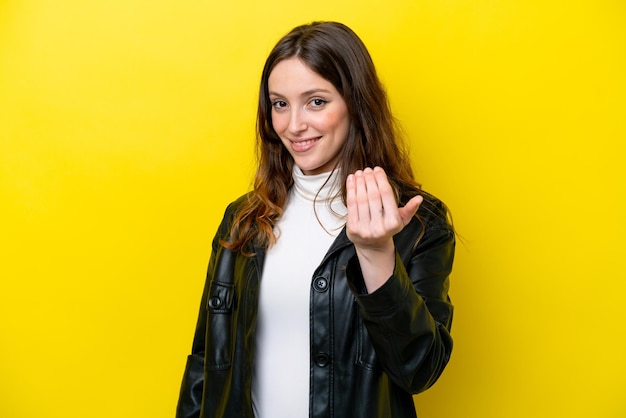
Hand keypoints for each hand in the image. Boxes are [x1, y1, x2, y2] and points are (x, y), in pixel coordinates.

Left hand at [346, 167, 422, 291]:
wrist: (372, 246)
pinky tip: (352, 180)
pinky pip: (351, 205)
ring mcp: (365, 228)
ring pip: (361, 199)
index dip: (381, 180)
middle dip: (370, 179)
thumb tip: (419, 198)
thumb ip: (410, 209)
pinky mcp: (353, 228)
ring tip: (360, 173)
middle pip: (373, 196)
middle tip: (368, 170)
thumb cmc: (387, 229)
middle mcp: (379, 227)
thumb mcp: (402, 221)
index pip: (387, 195)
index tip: (378, 170)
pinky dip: (351, 190)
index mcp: (393, 223)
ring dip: (359, 183)